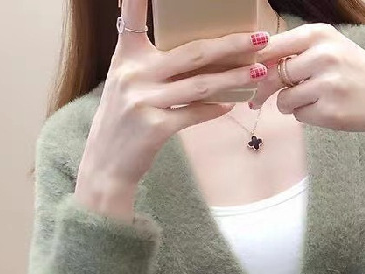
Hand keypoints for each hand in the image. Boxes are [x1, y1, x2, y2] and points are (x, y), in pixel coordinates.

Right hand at [75, 0, 269, 220]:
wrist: (106, 164)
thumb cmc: (123, 122)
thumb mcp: (125, 84)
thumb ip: (151, 66)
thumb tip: (200, 58)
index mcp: (126, 58)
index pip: (132, 18)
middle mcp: (133, 74)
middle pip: (191, 53)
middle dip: (230, 45)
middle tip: (258, 38)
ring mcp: (144, 101)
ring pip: (200, 85)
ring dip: (234, 78)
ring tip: (258, 73)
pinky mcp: (155, 127)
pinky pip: (193, 114)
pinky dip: (214, 109)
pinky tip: (231, 105)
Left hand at [250, 23, 364, 180]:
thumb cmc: (354, 74)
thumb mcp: (331, 49)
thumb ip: (298, 52)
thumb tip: (255, 63)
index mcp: (321, 35)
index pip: (273, 45)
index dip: (256, 62)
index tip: (248, 73)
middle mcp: (324, 56)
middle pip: (274, 75)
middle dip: (265, 90)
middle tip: (257, 100)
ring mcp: (327, 85)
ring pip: (284, 100)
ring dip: (288, 105)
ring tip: (308, 101)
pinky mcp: (328, 111)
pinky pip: (298, 116)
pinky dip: (304, 116)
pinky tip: (323, 110)